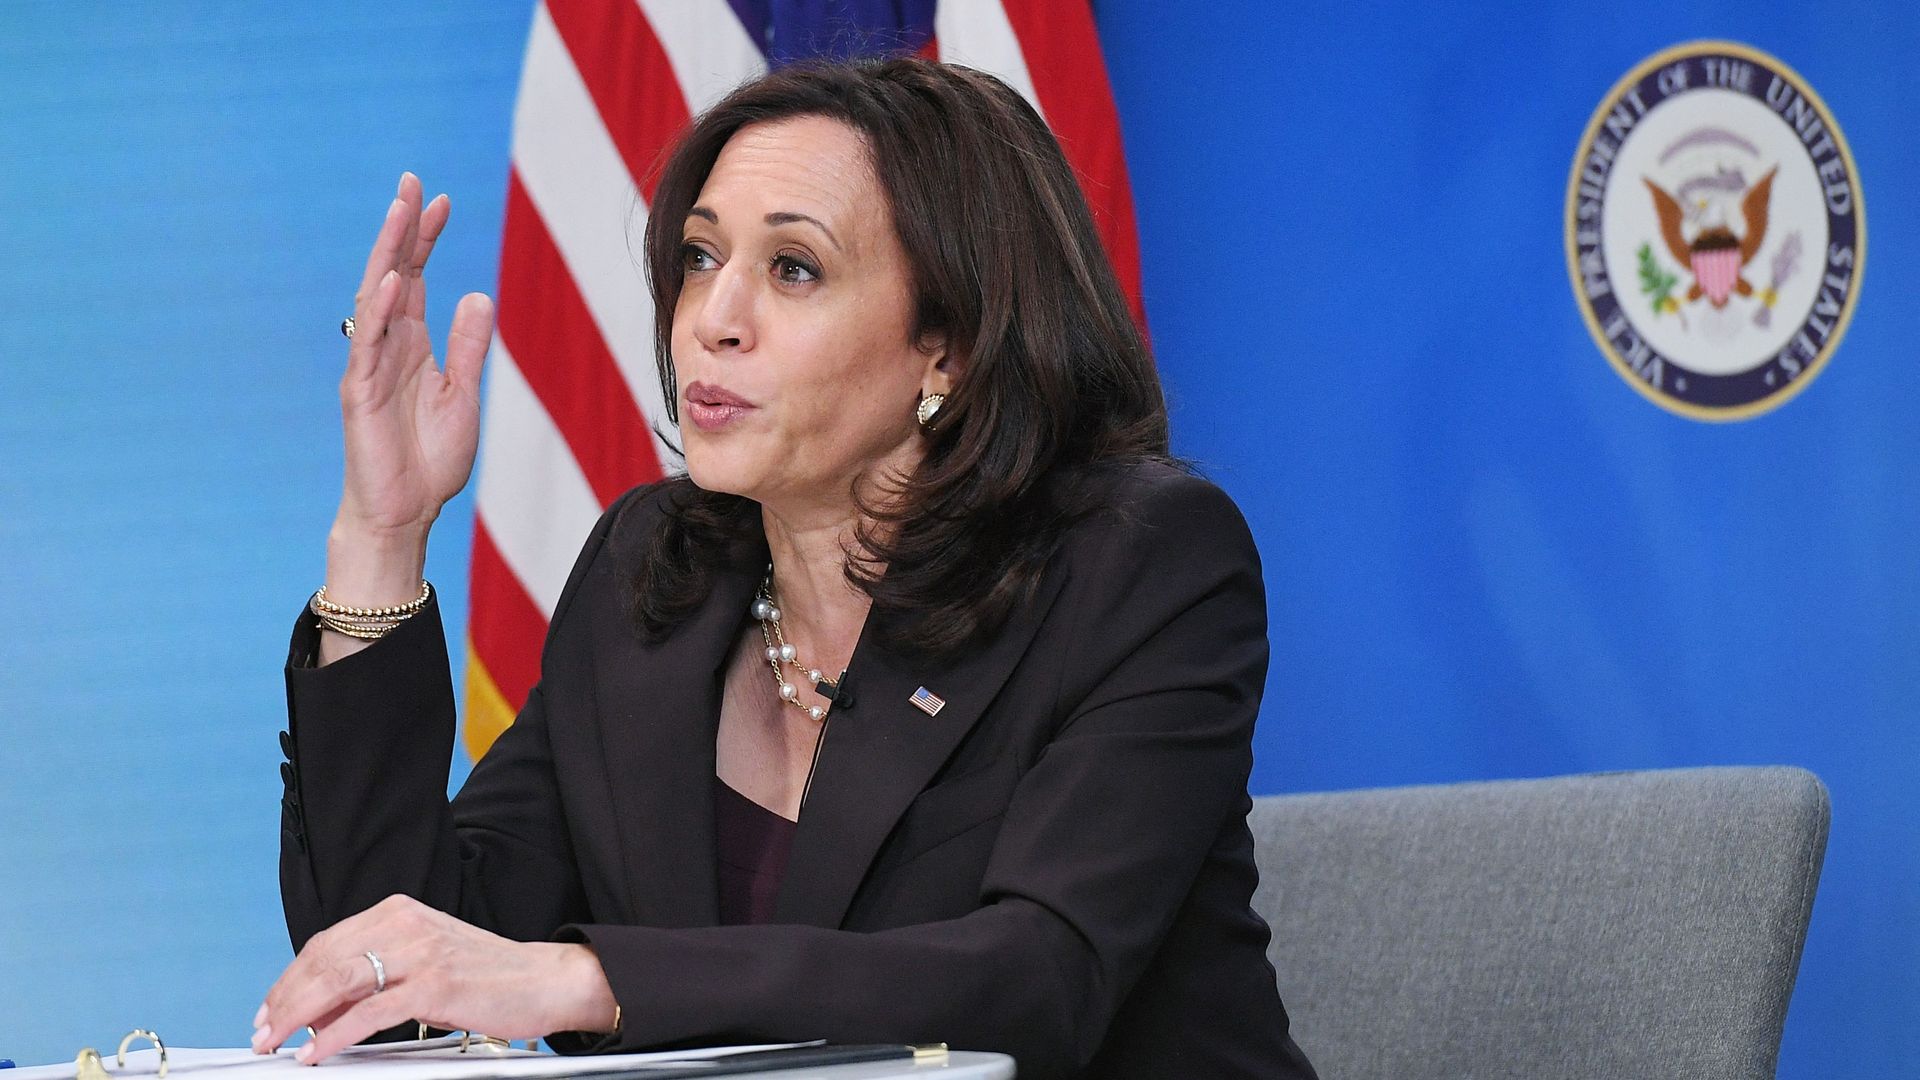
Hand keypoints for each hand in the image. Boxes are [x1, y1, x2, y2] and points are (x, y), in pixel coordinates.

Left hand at [253, 895, 615, 1064]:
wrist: (546, 979)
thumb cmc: (488, 976)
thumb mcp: (426, 962)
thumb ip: (378, 976)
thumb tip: (322, 1008)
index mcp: (400, 911)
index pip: (326, 942)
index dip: (290, 978)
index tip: (270, 1008)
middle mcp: (407, 923)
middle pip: (324, 959)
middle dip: (284, 999)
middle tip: (263, 1031)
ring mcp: (421, 952)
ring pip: (338, 980)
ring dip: (297, 1015)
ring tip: (277, 1042)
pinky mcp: (435, 985)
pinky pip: (369, 1012)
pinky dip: (334, 1035)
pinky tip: (317, 1051)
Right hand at [336, 173, 494, 541]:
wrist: (406, 512)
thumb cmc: (430, 459)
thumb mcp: (463, 394)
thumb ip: (468, 346)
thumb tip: (477, 295)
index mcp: (414, 343)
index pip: (418, 277)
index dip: (427, 239)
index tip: (443, 199)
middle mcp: (388, 345)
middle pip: (393, 273)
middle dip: (403, 228)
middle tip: (413, 181)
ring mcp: (369, 365)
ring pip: (375, 298)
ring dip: (388, 255)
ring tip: (400, 212)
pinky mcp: (359, 393)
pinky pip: (367, 346)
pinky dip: (381, 314)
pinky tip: (394, 284)